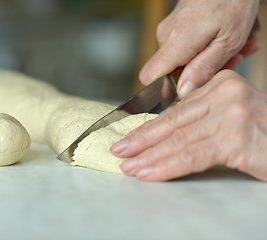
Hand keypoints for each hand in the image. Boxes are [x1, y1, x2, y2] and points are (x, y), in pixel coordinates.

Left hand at [111, 70, 266, 181]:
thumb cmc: (263, 133)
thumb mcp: (231, 115)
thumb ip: (202, 117)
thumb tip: (164, 130)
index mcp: (221, 84)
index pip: (176, 111)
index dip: (149, 127)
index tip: (129, 139)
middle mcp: (225, 93)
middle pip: (173, 123)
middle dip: (142, 140)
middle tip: (119, 151)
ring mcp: (232, 115)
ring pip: (179, 140)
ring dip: (149, 157)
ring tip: (129, 167)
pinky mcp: (236, 139)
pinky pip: (192, 156)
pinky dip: (167, 166)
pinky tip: (149, 174)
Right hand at [139, 0, 259, 97]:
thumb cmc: (234, 1)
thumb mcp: (228, 41)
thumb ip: (204, 69)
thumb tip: (183, 92)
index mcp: (176, 42)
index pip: (149, 76)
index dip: (165, 89)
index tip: (187, 90)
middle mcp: (166, 35)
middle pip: (173, 71)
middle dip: (202, 72)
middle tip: (233, 61)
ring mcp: (169, 29)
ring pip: (184, 58)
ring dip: (211, 58)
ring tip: (239, 46)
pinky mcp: (176, 24)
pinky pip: (187, 45)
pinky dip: (208, 46)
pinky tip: (229, 38)